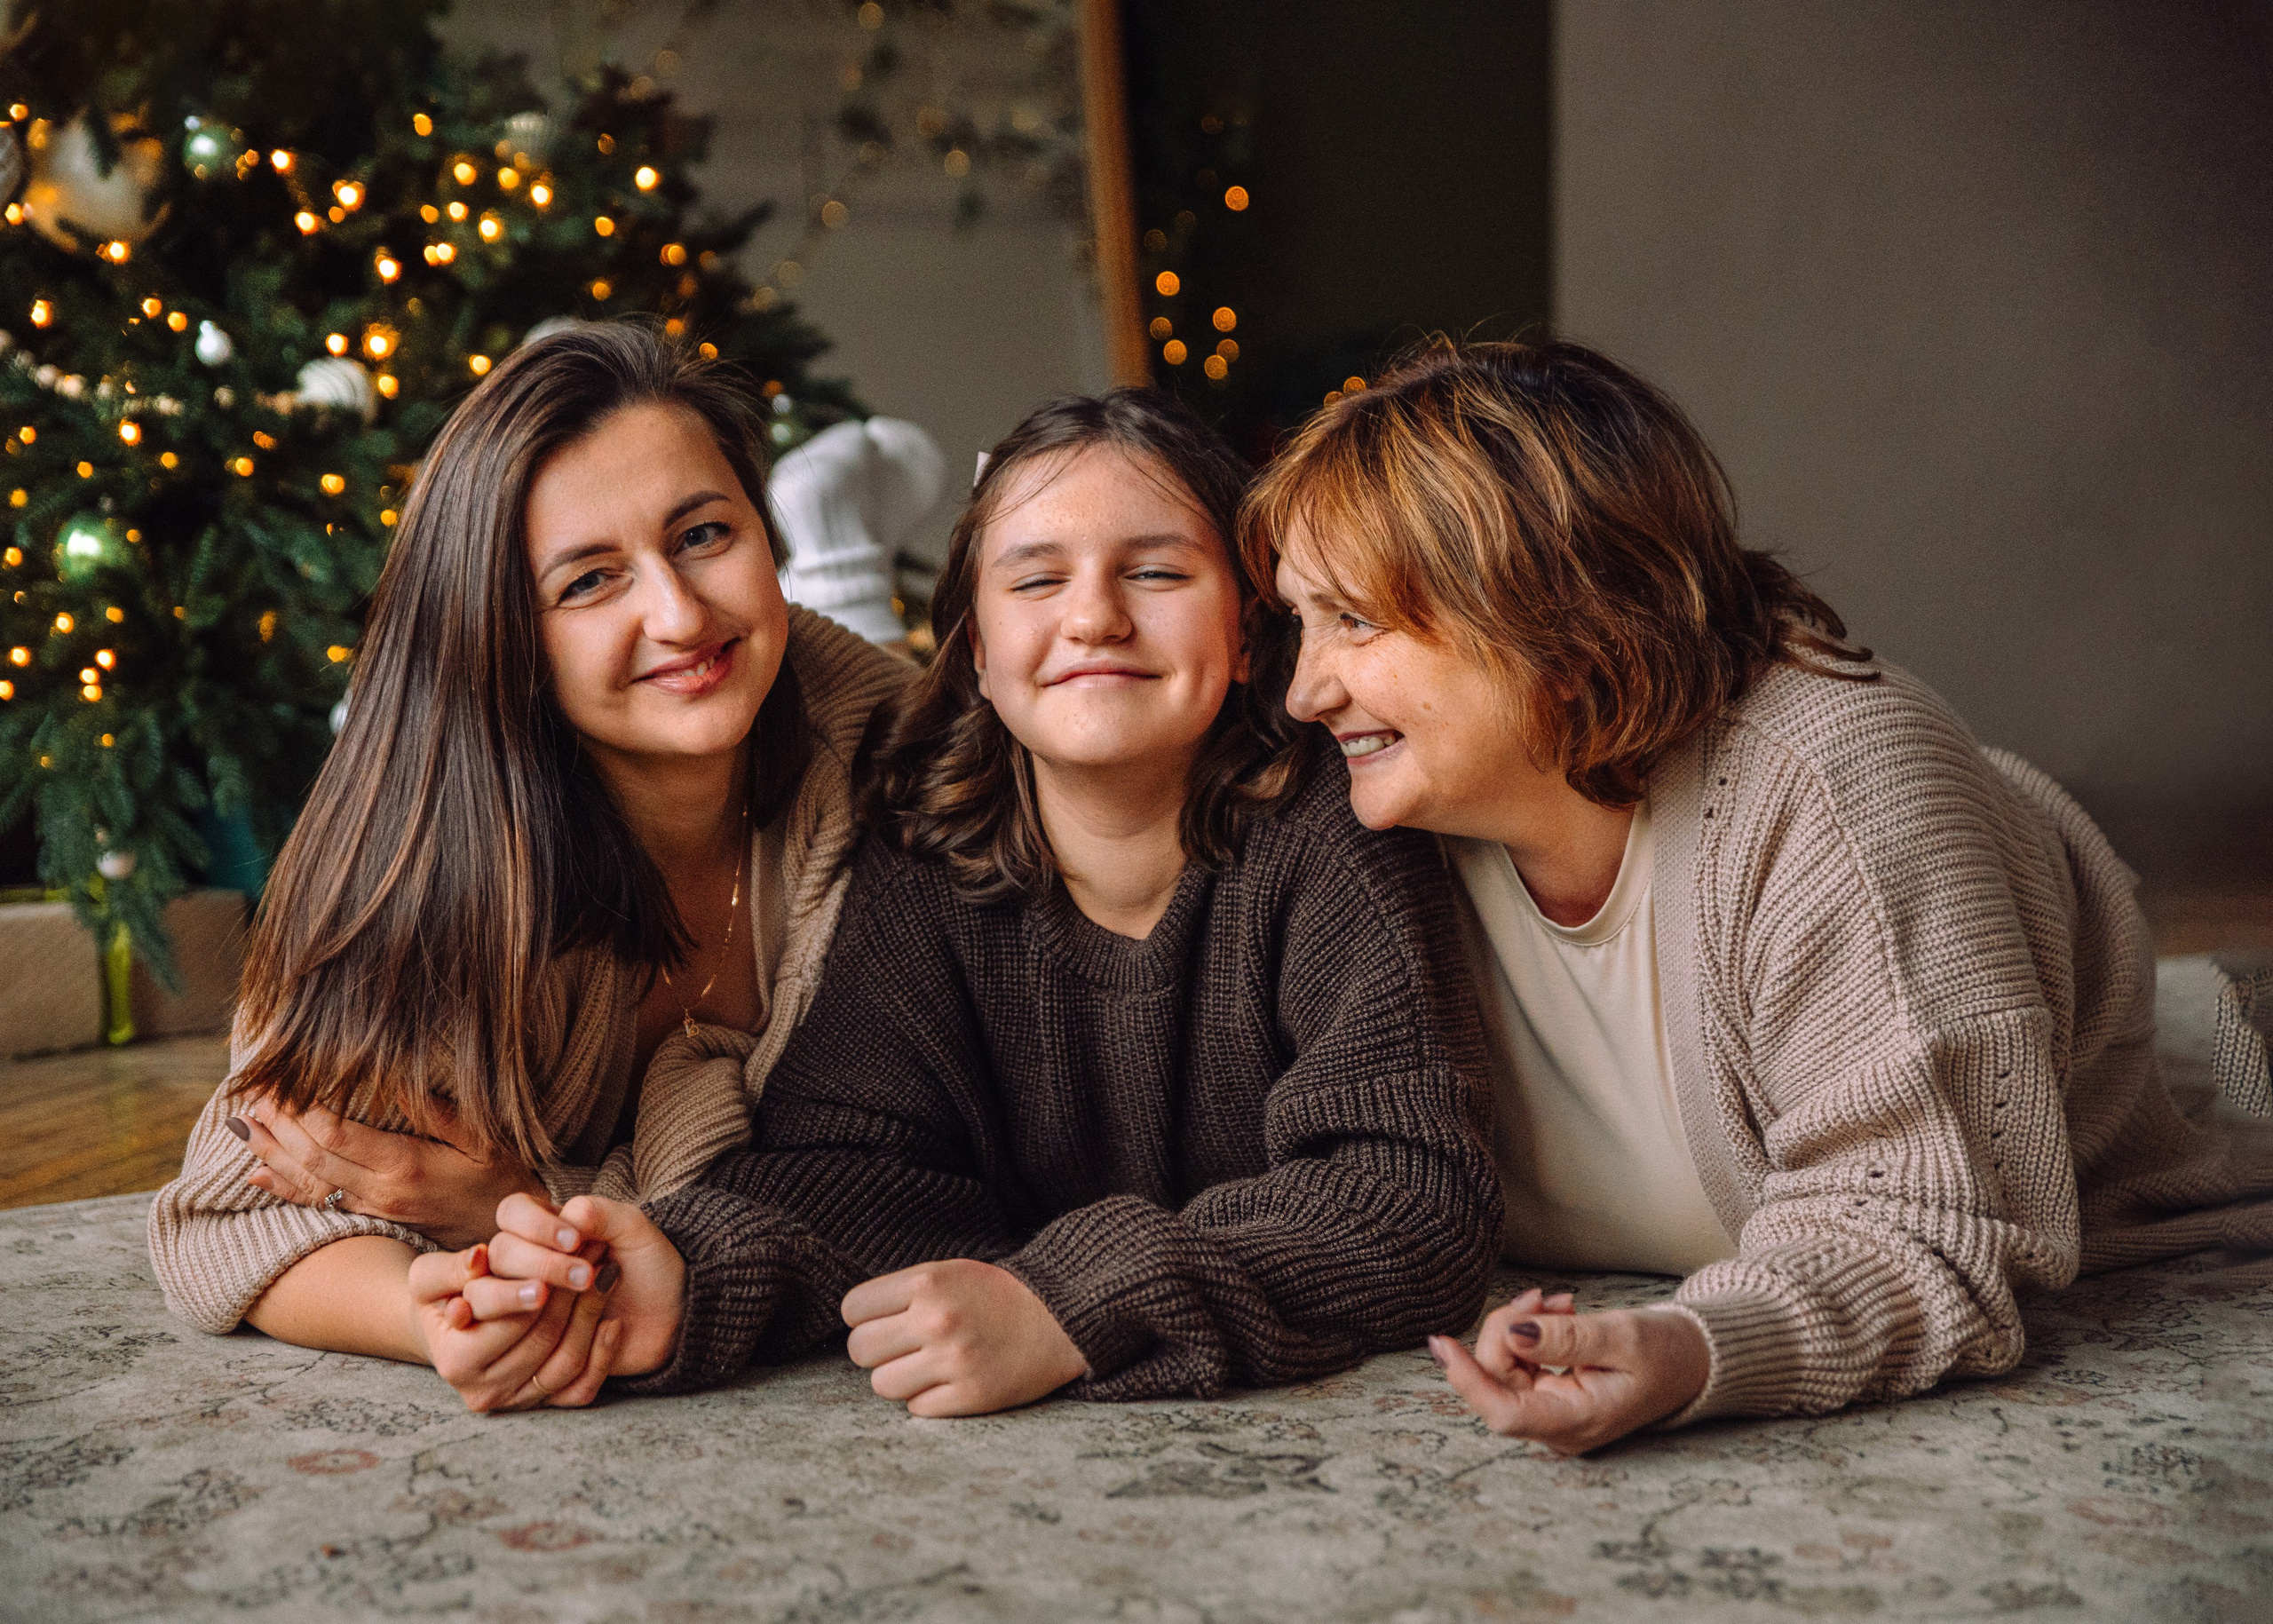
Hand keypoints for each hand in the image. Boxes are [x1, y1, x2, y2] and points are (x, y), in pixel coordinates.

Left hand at [234, 1095, 544, 1249]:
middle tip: (250, 1093)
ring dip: (271, 1153)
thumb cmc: (504, 1182)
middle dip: (278, 1124)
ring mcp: (374, 1209)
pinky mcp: (374, 1218)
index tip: (279, 1081)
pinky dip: (285, 1188)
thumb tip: (395, 1080)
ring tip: (240, 1127)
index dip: (301, 1108)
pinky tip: (259, 1174)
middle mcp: (381, 1191)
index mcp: (405, 1165)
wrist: (510, 1242)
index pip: (336, 1134)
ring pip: (309, 1181)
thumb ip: (437, 1112)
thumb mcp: (484, 1139)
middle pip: (313, 1157)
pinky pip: (319, 1203)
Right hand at [407, 1240, 621, 1411]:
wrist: (455, 1333)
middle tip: (593, 1249)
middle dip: (568, 1292)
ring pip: (565, 1361)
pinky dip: (602, 1354)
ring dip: (590, 1313)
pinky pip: (581, 1388)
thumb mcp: (431, 1277)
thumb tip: (478, 1260)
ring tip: (606, 1272)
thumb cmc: (444, 1295)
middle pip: (539, 1338)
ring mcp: (517, 1400)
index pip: (500, 1324)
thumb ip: (449, 1269)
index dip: (522, 1295)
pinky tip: (612, 1321)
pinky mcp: (545, 1405)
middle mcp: (484, 1390)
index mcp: (455, 1360)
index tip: (548, 1277)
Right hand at [483, 1192, 685, 1378]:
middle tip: (587, 1276)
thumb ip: (601, 1213)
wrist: (671, 1314)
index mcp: (539, 1229)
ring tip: (608, 1292)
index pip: (511, 1213)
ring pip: (516, 1320)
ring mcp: (523, 1318)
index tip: (575, 1240)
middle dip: (546, 1268)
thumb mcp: (634, 1230)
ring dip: (572, 1309)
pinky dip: (589, 1348)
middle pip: (500, 1262)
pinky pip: (546, 1365)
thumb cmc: (649, 1264)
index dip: (535, 1226)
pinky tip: (613, 1328)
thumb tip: (571, 1213)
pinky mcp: (540, 1362)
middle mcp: (519, 1271)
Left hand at [841, 1259, 1087, 1417]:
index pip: (853, 1309)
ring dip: (899, 1379)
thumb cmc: (995, 1296)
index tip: (883, 1321)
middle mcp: (936, 1320)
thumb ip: (901, 1293)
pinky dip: (927, 1399)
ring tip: (926, 1366)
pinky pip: (916, 1409)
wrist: (1058, 1319)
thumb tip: (853, 1325)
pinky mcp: (970, 1395)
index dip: (863, 1318)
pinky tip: (949, 1382)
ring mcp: (953, 1360)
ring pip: (883, 1384)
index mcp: (927, 1282)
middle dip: (877, 1351)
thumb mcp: (949, 1273)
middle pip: (860, 1350)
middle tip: (904, 1347)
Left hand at [1430, 1289, 1710, 1454]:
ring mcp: (1550, 1413)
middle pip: (1497, 1379)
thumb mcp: (1622, 1337)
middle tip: (1543, 1299)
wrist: (1690, 1362)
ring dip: (1518, 1326)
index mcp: (1577, 1423)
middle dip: (1508, 1329)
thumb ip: (1568, 1339)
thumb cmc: (1665, 1353)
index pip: (1504, 1414)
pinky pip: (1516, 1363)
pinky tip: (1555, 1314)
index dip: (1468, 1379)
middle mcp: (1556, 1426)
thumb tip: (1513, 1335)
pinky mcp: (1547, 1395)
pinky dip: (1527, 1332)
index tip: (1441, 1343)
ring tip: (1559, 1304)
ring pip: (1501, 1367)